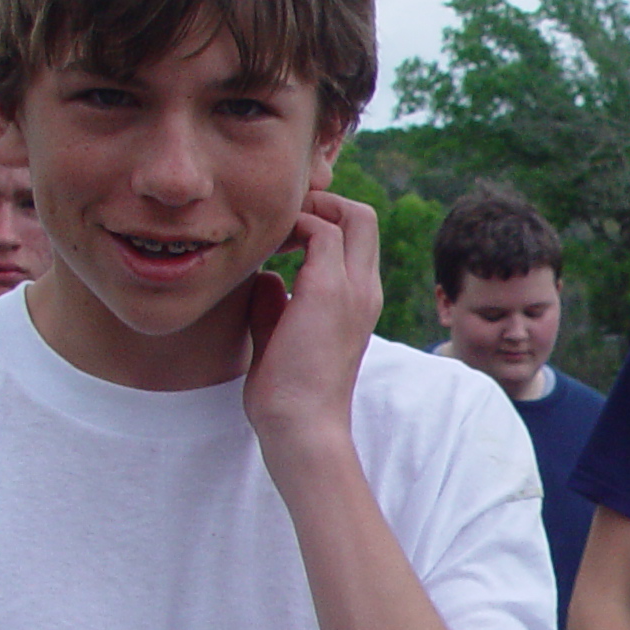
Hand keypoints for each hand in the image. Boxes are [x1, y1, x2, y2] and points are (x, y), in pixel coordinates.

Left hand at [244, 189, 381, 463]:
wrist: (301, 427)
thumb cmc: (289, 394)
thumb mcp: (281, 337)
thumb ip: (277, 304)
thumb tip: (265, 277)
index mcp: (357, 302)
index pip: (355, 239)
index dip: (322, 221)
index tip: (281, 233)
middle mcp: (365, 290)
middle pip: (362, 216)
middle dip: (321, 202)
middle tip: (279, 218)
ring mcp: (353, 289)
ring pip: (352, 215)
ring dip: (307, 210)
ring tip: (270, 231)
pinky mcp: (330, 291)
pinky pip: (321, 231)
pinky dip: (292, 226)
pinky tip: (264, 248)